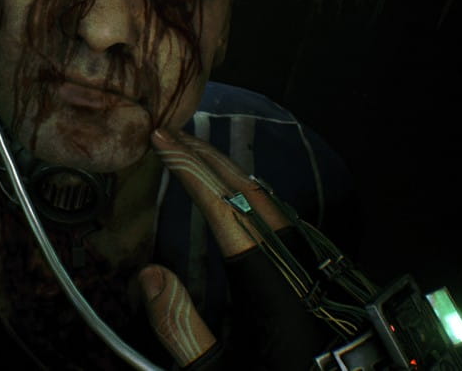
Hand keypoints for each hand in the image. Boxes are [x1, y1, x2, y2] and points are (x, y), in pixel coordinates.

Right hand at [139, 128, 333, 368]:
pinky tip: (231, 192)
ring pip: (270, 201)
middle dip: (206, 157)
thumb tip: (147, 274)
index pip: (225, 210)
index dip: (191, 171)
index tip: (161, 143)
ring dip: (228, 172)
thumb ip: (177, 327)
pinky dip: (248, 193)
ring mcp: (308, 266)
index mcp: (267, 287)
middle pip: (250, 194)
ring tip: (191, 152)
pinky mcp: (314, 273)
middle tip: (167, 134)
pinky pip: (280, 217)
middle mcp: (293, 266)